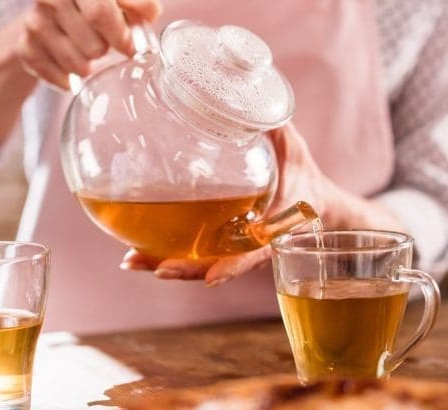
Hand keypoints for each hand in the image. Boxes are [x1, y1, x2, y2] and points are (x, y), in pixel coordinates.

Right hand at [16, 0, 161, 88]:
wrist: (54, 9)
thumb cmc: (96, 4)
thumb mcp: (119, 0)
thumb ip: (137, 4)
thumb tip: (150, 12)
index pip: (100, 13)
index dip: (121, 36)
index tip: (130, 48)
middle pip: (93, 47)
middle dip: (104, 51)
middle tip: (102, 43)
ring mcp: (34, 23)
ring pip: (78, 67)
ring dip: (89, 66)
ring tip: (86, 52)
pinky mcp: (24, 47)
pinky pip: (58, 78)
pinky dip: (69, 79)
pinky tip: (71, 67)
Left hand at [120, 123, 340, 285]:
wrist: (317, 205)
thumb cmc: (306, 178)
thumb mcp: (295, 152)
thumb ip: (275, 128)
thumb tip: (252, 95)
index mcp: (274, 231)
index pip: (253, 253)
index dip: (232, 265)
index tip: (210, 276)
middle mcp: (250, 245)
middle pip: (214, 267)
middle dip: (182, 269)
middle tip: (146, 264)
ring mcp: (233, 247)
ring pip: (199, 263)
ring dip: (165, 263)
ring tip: (131, 260)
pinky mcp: (223, 241)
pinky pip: (196, 250)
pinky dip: (170, 250)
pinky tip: (139, 247)